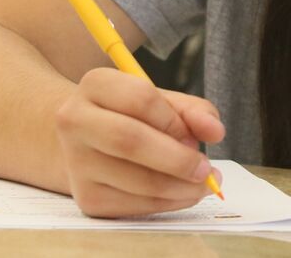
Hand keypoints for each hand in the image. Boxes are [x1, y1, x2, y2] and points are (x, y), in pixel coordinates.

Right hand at [55, 67, 225, 217]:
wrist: (88, 143)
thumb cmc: (131, 117)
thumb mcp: (160, 102)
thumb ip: (192, 111)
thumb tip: (215, 131)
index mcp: (95, 85)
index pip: (140, 98)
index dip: (175, 120)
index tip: (199, 136)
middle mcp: (75, 121)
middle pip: (131, 140)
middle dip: (179, 159)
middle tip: (207, 170)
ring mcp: (77, 162)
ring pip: (137, 180)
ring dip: (180, 187)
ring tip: (202, 183)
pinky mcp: (86, 198)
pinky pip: (135, 205)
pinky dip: (168, 203)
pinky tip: (181, 193)